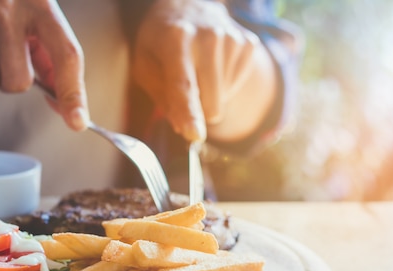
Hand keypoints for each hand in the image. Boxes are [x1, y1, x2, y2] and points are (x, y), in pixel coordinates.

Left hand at [132, 0, 273, 141]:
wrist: (190, 5)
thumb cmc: (160, 41)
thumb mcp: (145, 64)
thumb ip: (161, 96)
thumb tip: (183, 128)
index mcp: (175, 39)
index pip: (184, 84)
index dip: (189, 112)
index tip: (194, 135)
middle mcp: (208, 36)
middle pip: (210, 102)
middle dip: (197, 110)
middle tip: (184, 89)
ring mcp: (232, 39)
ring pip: (223, 99)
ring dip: (209, 95)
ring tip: (197, 68)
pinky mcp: (248, 44)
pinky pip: (236, 87)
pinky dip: (222, 85)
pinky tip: (212, 65)